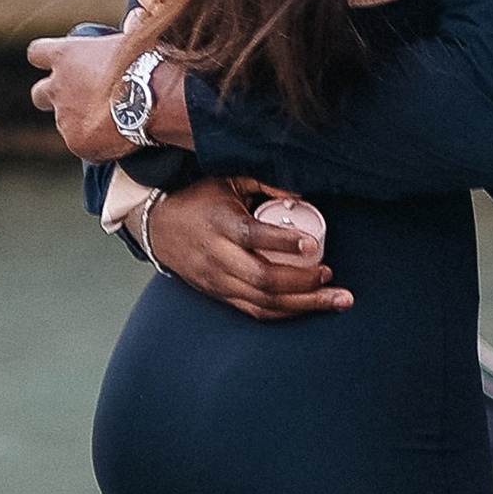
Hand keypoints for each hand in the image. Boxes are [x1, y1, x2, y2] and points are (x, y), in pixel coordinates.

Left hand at [27, 26, 137, 156]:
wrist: (155, 99)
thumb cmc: (146, 63)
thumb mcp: (135, 39)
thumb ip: (128, 28)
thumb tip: (135, 16)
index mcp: (66, 56)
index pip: (37, 53)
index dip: (45, 58)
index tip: (57, 63)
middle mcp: (58, 87)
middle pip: (39, 94)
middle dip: (52, 97)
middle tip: (77, 100)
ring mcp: (65, 118)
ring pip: (64, 122)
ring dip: (80, 121)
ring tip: (112, 122)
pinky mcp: (76, 143)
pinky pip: (82, 145)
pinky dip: (96, 144)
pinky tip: (118, 139)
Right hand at [148, 178, 351, 319]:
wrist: (157, 226)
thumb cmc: (197, 201)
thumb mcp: (227, 181)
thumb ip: (265, 183)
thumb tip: (302, 194)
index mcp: (221, 224)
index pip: (253, 237)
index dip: (284, 242)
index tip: (313, 245)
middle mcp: (218, 256)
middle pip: (263, 278)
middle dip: (303, 283)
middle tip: (331, 276)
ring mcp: (218, 280)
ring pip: (263, 301)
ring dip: (303, 304)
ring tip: (335, 300)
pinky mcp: (220, 294)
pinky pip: (255, 311)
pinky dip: (284, 312)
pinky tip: (308, 307)